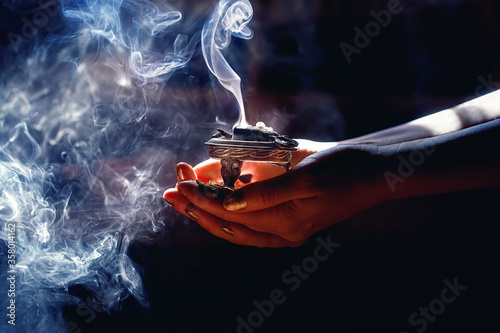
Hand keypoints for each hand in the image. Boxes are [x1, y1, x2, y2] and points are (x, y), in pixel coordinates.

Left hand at [164, 144, 390, 247]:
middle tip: (170, 192)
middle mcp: (282, 231)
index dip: (204, 198)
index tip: (180, 182)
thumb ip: (266, 192)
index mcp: (286, 224)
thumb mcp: (305, 176)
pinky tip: (216, 194)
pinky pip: (251, 218)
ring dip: (208, 209)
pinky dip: (230, 208)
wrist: (375, 171)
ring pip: (236, 224)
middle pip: (228, 224)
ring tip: (183, 195)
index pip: (232, 214)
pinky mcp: (289, 216)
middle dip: (197, 207)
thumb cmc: (345, 168)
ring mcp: (285, 226)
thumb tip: (228, 204)